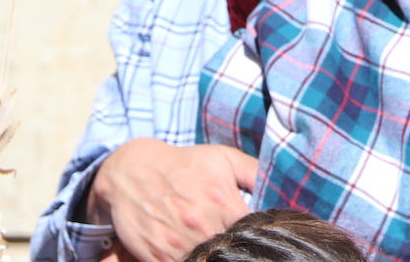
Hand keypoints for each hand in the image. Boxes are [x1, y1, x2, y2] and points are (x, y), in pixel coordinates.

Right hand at [87, 139, 257, 261]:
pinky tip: (196, 254)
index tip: (259, 238)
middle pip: (230, 252)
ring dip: (212, 256)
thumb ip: (254, 172)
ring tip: (216, 247)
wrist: (132, 170)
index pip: (253, 233)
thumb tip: (278, 186)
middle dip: (236, 250)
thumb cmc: (184, 164)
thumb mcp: (223, 159)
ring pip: (205, 261)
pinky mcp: (156, 256)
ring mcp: (177, 244)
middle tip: (237, 244)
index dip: (258, 238)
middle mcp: (201, 226)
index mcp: (223, 203)